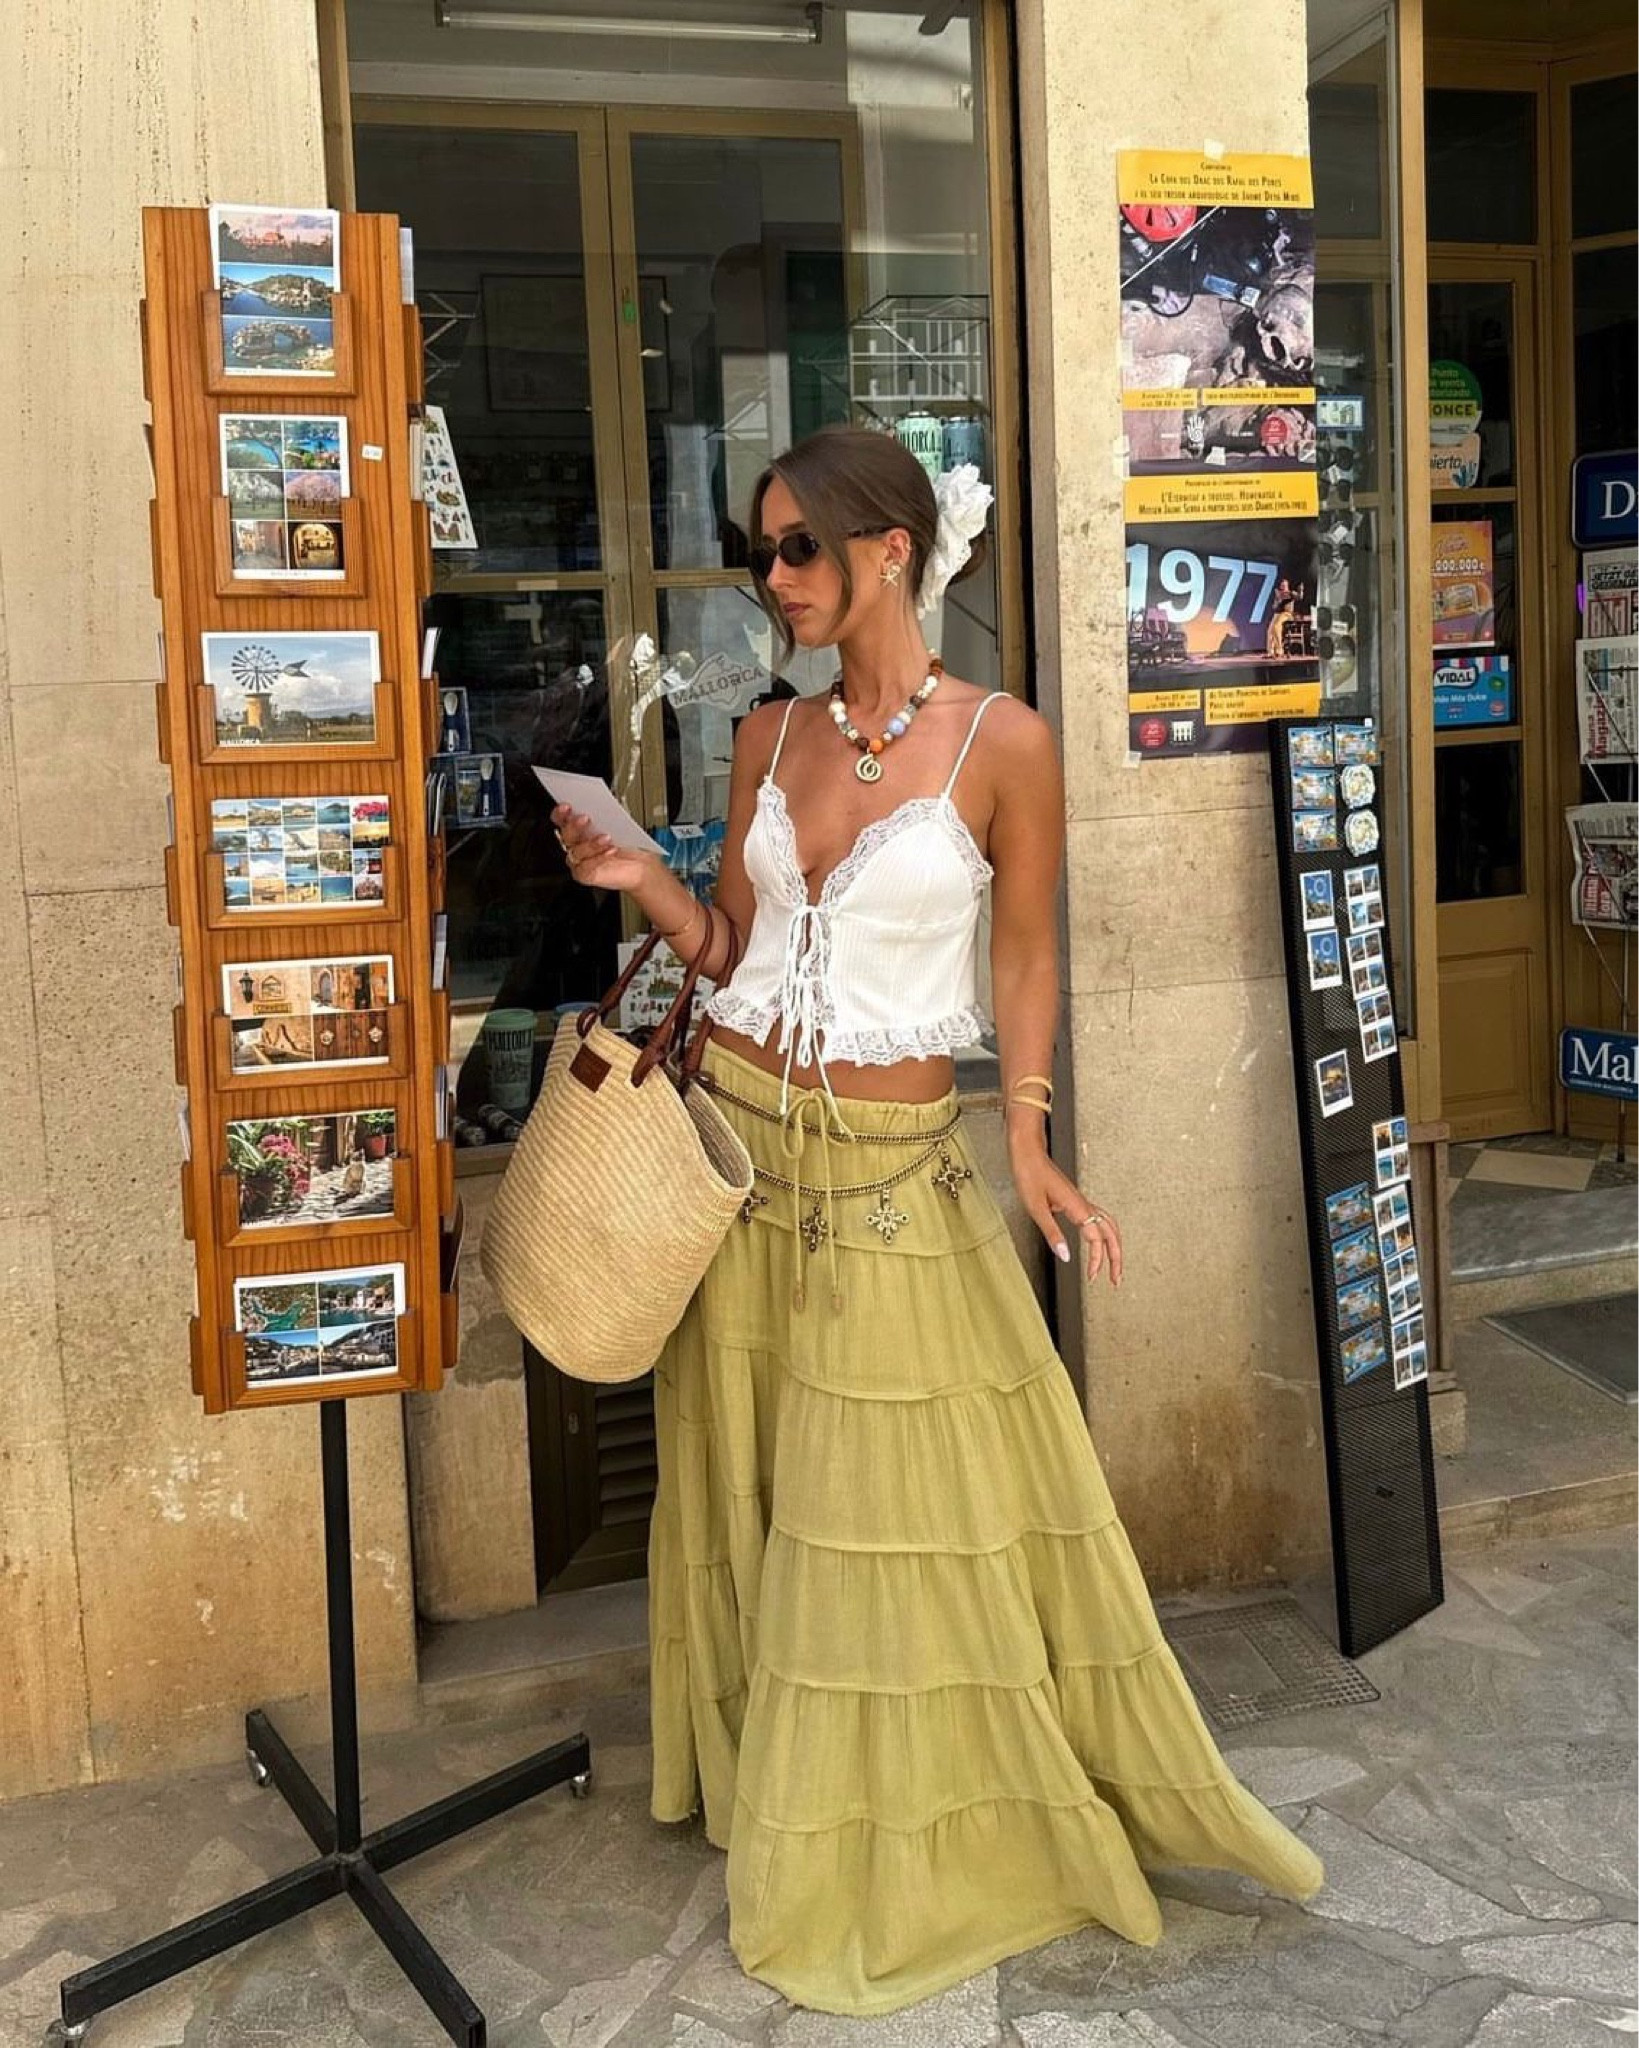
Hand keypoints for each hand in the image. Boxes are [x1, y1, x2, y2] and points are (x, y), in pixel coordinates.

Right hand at [552, 803, 662, 896]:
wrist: (639, 866)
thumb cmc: (626, 844)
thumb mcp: (617, 825)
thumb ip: (603, 815)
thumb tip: (598, 805)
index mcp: (577, 828)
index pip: (561, 819)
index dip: (560, 813)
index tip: (567, 807)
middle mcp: (575, 844)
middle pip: (566, 835)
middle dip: (574, 826)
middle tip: (585, 819)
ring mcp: (578, 860)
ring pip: (576, 851)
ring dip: (591, 843)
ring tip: (606, 837)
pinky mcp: (583, 874)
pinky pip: (585, 867)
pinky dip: (598, 858)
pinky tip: (611, 851)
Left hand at [1009, 1145, 1122, 1286]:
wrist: (1028, 1154)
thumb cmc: (1030, 1175)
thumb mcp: (1036, 1209)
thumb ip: (1053, 1233)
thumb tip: (1065, 1256)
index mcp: (1078, 1207)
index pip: (1096, 1240)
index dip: (1096, 1260)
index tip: (1091, 1276)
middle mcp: (1084, 1204)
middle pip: (1111, 1234)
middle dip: (1116, 1258)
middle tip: (1116, 1279)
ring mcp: (1081, 1202)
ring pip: (1108, 1225)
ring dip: (1114, 1246)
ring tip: (1113, 1265)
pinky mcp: (1076, 1200)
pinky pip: (1099, 1219)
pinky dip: (1104, 1234)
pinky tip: (1098, 1242)